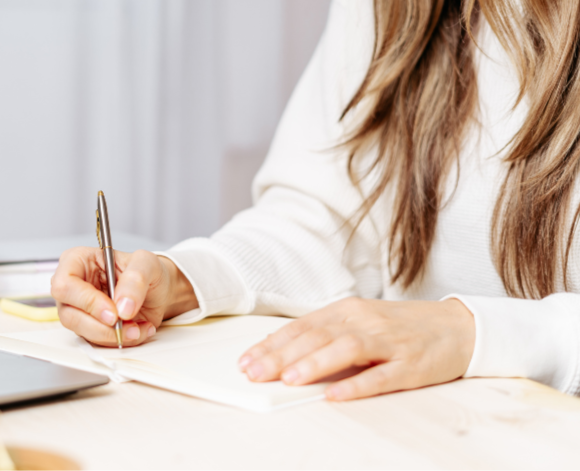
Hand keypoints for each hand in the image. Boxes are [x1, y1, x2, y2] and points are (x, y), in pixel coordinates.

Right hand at [51, 247, 198, 346]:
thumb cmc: (147, 270)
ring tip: (138, 327)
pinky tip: (139, 329)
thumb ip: (135, 279)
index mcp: (78, 261)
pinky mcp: (90, 328)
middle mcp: (73, 287)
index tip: (113, 312)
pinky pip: (98, 342)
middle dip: (101, 325)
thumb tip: (122, 306)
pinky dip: (121, 340)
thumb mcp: (147, 263)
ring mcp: (79, 310)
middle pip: (69, 314)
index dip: (87, 301)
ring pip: (82, 332)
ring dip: (113, 335)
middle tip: (127, 324)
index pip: (65, 284)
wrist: (159, 290)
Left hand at [238, 297, 474, 399]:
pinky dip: (359, 385)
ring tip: (290, 379)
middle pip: (319, 337)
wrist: (457, 326)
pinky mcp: (412, 364)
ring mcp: (389, 342)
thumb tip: (283, 351)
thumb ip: (326, 334)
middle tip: (255, 372)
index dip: (274, 343)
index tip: (247, 360)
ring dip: (317, 364)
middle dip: (283, 355)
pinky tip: (337, 395)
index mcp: (348, 310)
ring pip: (347, 349)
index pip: (303, 326)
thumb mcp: (360, 322)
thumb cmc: (400, 327)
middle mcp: (365, 321)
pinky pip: (382, 376)